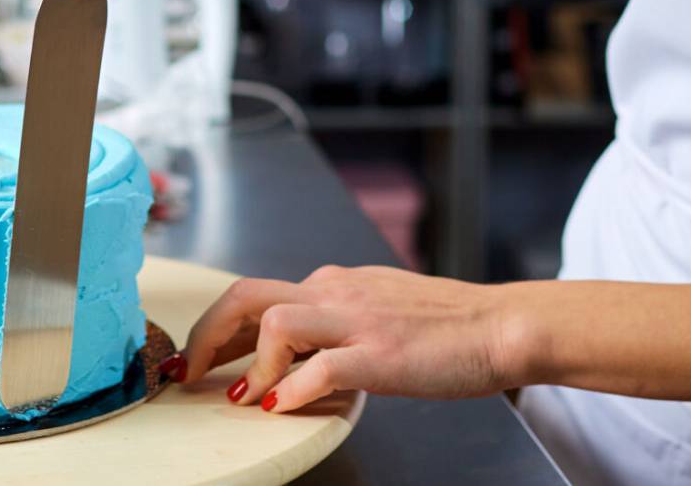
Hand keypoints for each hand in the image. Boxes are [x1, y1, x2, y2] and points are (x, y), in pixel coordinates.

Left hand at [174, 264, 527, 412]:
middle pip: (246, 296)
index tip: (195, 357)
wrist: (501, 325)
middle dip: (207, 336)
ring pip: (275, 322)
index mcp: (334, 283)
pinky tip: (282, 407)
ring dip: (248, 364)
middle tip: (190, 372)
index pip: (256, 294)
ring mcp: (357, 320)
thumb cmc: (448, 326)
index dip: (216, 328)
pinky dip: (291, 390)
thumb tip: (294, 352)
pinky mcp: (379, 352)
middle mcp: (337, 291)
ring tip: (242, 396)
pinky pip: (318, 367)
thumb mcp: (378, 310)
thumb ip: (335, 324)